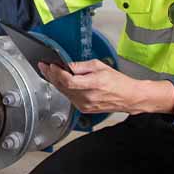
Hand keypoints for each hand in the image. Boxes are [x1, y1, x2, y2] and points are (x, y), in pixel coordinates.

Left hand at [38, 59, 173, 114]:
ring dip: (55, 82)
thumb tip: (67, 65)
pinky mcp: (84, 109)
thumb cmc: (118, 82)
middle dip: (51, 75)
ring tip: (49, 72)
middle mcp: (87, 97)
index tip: (50, 65)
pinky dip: (64, 89)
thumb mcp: (100, 66)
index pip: (68, 80)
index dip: (56, 73)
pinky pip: (70, 97)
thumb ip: (81, 66)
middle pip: (63, 87)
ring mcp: (85, 105)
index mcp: (92, 85)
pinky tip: (61, 82)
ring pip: (64, 93)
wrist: (129, 97)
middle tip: (44, 66)